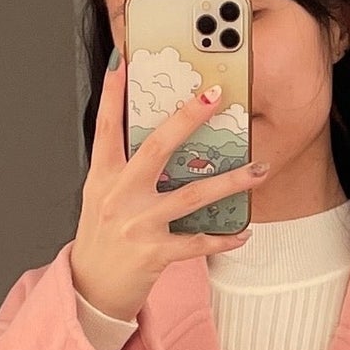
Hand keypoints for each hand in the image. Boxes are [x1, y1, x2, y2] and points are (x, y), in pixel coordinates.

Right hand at [68, 56, 266, 321]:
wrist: (91, 289)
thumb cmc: (101, 238)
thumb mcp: (101, 196)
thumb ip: (122, 168)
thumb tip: (156, 137)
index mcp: (103, 177)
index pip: (106, 126)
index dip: (112, 93)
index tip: (123, 61)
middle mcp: (118, 196)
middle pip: (156, 148)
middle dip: (187, 119)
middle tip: (214, 95)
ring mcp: (137, 225)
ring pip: (191, 195)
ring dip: (230, 182)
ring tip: (258, 169)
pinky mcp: (154, 254)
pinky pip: (197, 243)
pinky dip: (223, 239)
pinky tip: (244, 232)